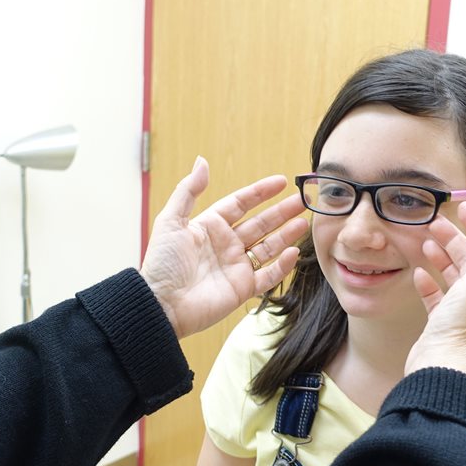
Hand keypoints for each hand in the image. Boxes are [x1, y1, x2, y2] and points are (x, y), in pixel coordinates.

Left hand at [140, 157, 307, 337]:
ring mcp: (235, 267)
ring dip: (286, 235)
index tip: (281, 182)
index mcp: (209, 227)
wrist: (161, 304)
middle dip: (281, 212)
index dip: (260, 193)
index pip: (240, 204)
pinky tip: (293, 252)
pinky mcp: (241, 289)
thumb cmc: (161, 263)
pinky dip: (282, 266)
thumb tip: (202, 162)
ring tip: (303, 222)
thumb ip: (188, 191)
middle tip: (301, 201)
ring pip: (268, 247)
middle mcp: (225, 245)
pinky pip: (268, 276)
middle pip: (259, 224)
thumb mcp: (170, 221)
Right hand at [405, 200, 465, 378]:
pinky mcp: (442, 320)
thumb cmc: (464, 323)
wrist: (442, 364)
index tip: (462, 208)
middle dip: (456, 237)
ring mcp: (462, 308)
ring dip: (441, 255)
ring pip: (453, 273)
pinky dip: (428, 281)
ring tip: (424, 243)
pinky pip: (436, 295)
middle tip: (435, 223)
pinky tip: (418, 274)